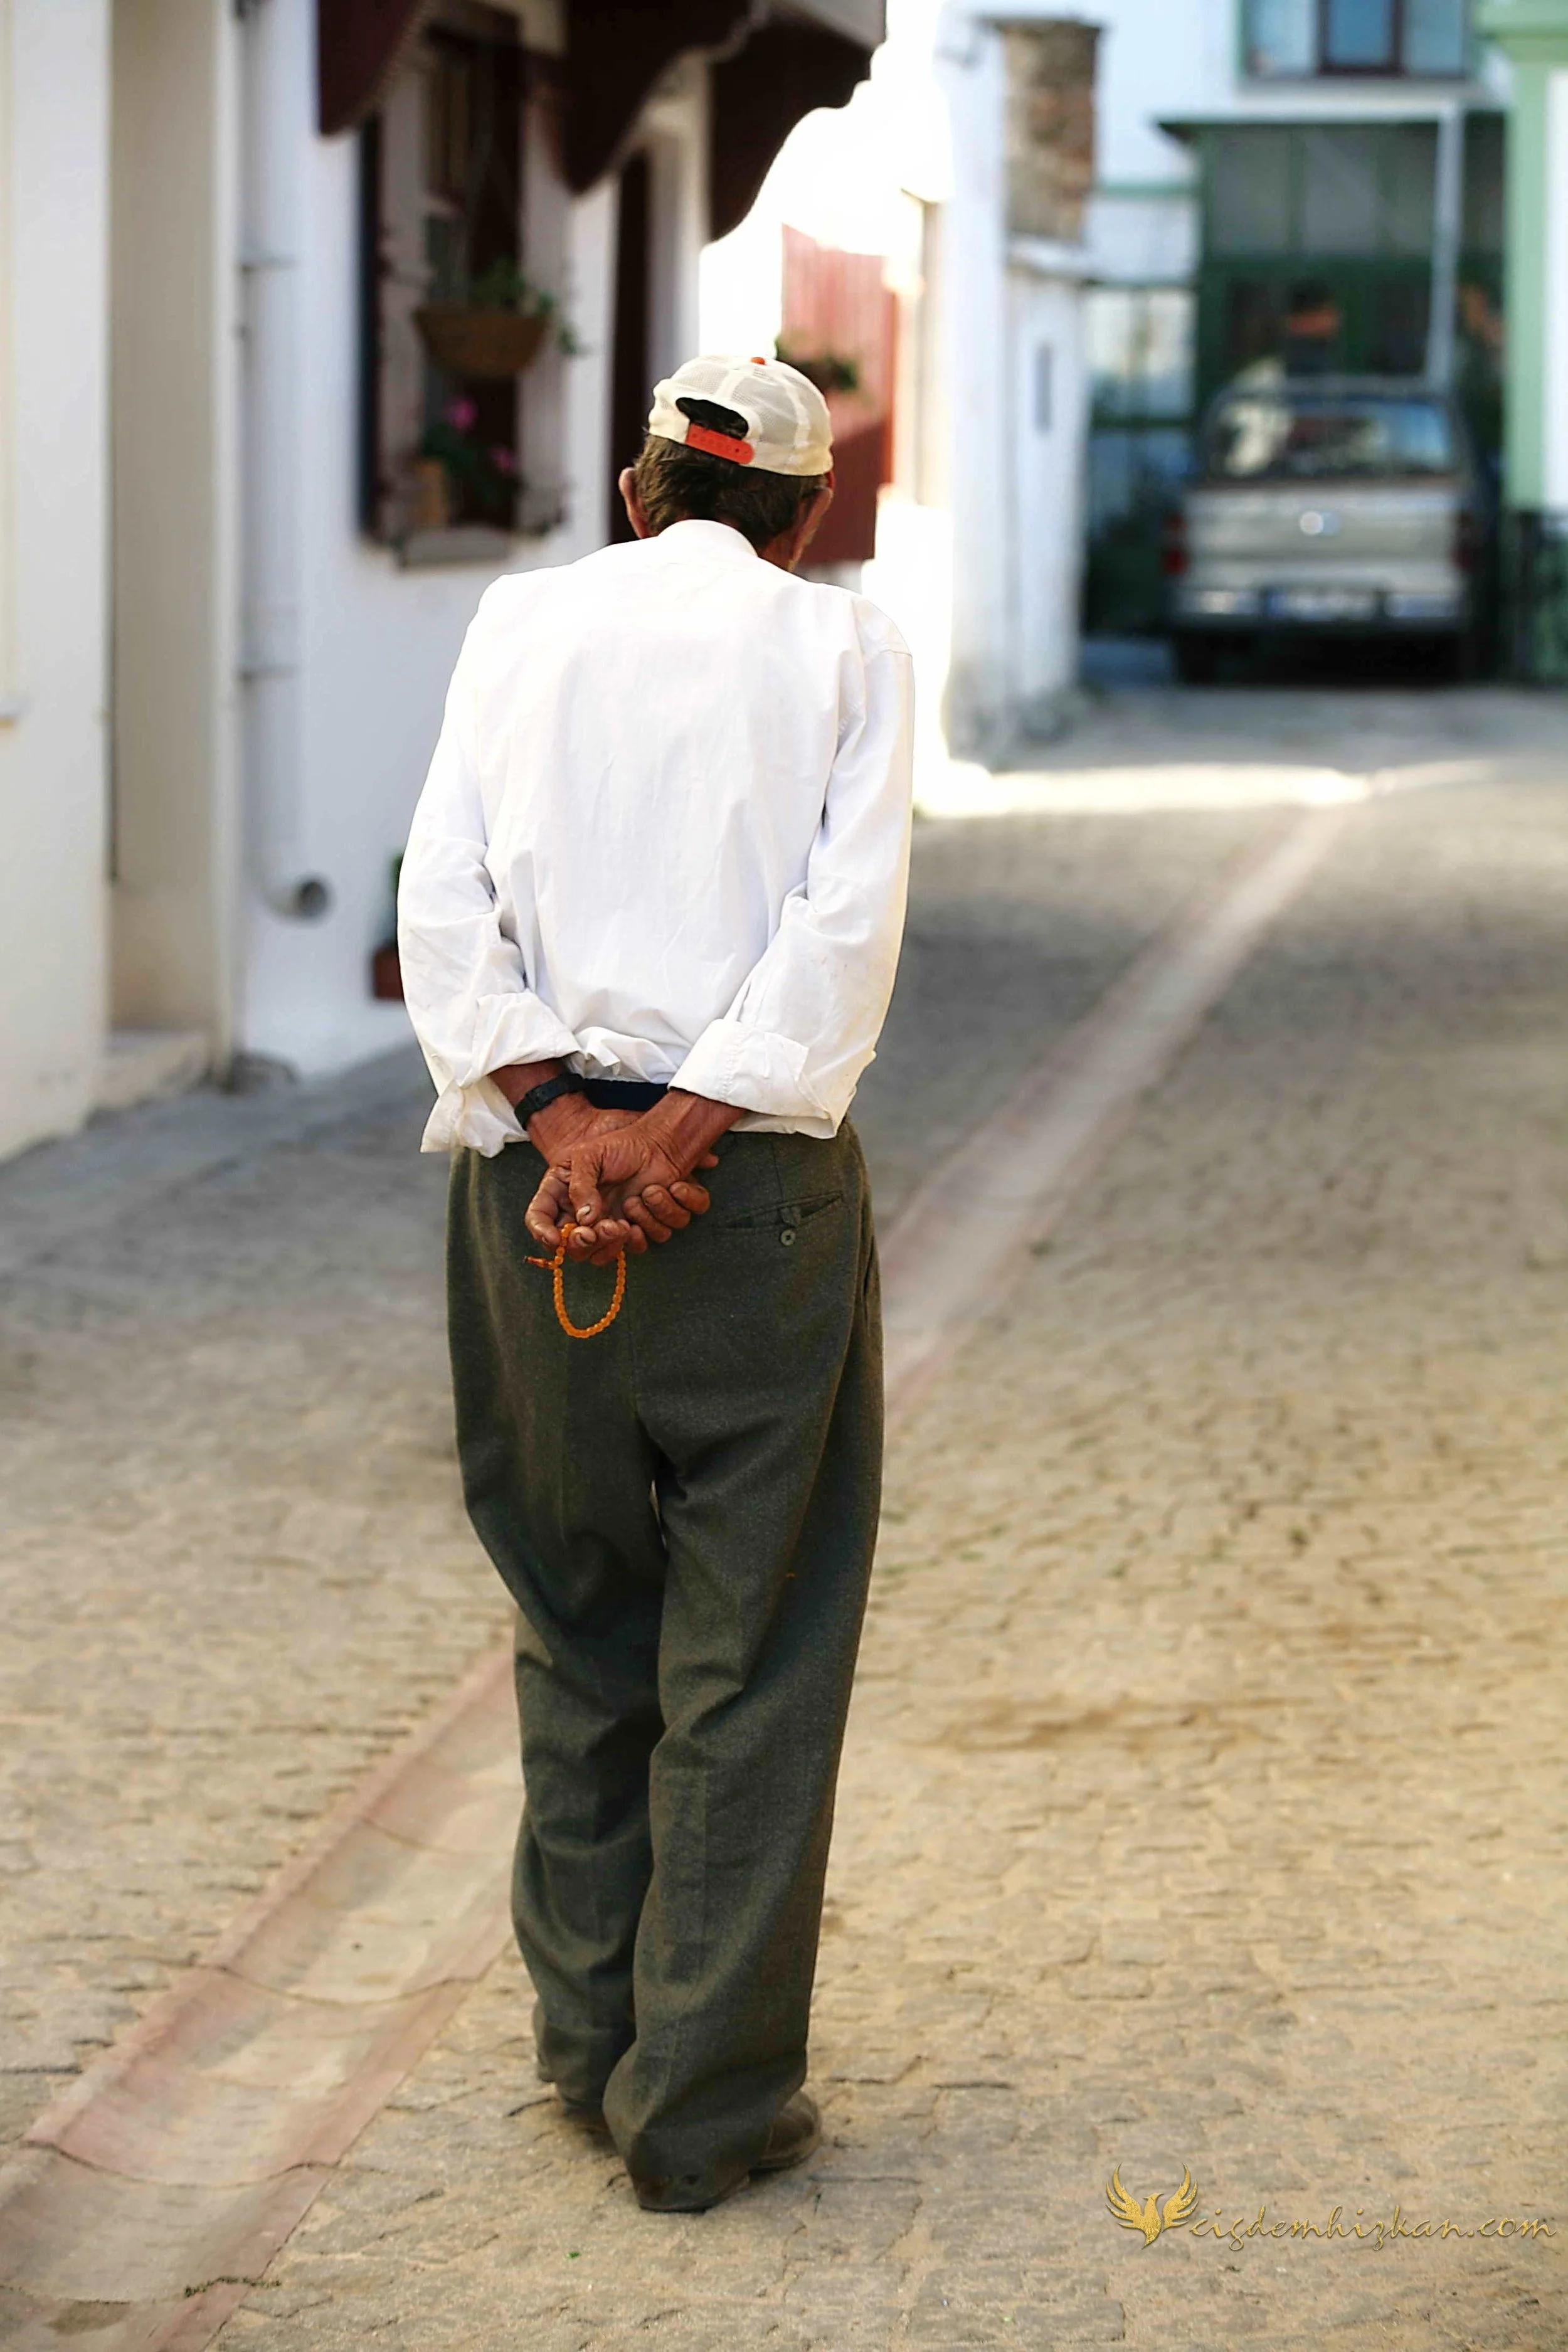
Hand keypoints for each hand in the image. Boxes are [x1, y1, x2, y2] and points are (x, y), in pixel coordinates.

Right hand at [525, 1093, 738, 1262]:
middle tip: (606, 1226)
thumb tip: (584, 1220)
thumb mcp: (590, 1156)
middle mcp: (583, 1218)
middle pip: (575, 1249)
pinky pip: (642, 1243)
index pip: (540, 1220)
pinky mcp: (638, 1229)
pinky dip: (651, 1224)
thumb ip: (581, 1186)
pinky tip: (653, 1198)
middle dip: (589, 1243)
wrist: (658, 1145)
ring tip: (634, 1206)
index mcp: (562, 1196)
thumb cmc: (620, 1146)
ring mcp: (610, 1227)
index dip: (542, 1233)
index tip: (556, 1239)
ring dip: (620, 1238)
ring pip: (606, 1255)